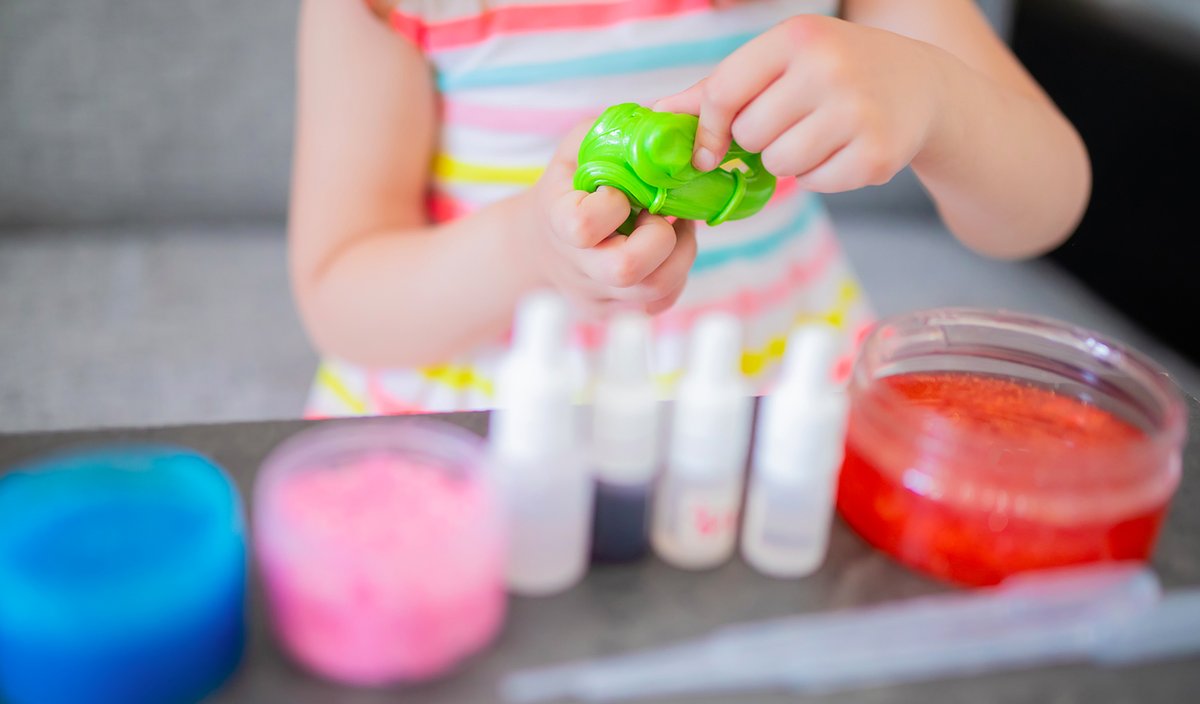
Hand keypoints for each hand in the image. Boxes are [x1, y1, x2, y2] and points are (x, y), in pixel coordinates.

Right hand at [516, 123, 697, 316]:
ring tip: (672, 228)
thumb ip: (618, 131)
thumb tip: (672, 119)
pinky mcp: (615, 312)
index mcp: (558, 221)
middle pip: (626, 269)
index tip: (618, 191)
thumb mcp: (581, 146)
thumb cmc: (570, 184)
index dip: (612, 205)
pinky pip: (661, 303)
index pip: (583, 226)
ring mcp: (596, 295)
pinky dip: (676, 274)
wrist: (541, 242)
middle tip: (659, 215)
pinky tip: (667, 250)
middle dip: (660, 236)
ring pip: (654, 291)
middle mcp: (576, 266)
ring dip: (680, 254)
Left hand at [655, 15, 946, 192]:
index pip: (723, 93)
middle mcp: (829, 68)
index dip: (706, 129)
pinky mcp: (876, 154)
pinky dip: (821, 176)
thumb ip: (718, 89)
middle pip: (750, 135)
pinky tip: (843, 149)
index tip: (706, 151)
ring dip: (788, 161)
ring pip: (779, 164)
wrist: (921, 86)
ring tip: (817, 135)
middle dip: (759, 140)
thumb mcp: (781, 62)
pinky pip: (815, 183)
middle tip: (790, 124)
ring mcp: (857, 112)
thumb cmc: (832, 72)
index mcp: (797, 38)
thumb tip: (656, 115)